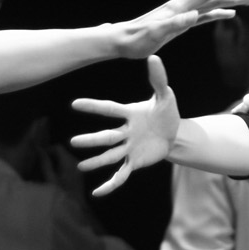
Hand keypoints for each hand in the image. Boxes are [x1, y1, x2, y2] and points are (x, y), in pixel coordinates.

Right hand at [40, 141, 85, 193]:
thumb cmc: (60, 194)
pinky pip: (68, 166)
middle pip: (61, 152)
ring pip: (64, 159)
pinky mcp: (78, 175)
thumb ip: (44, 162)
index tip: (37, 157)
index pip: (57, 147)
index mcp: (69, 162)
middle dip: (50, 156)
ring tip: (44, 171)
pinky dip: (59, 167)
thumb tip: (38, 148)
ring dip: (54, 162)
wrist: (74, 209)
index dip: (46, 150)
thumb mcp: (49, 178)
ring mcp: (78, 169)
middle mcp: (76, 162)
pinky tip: (53, 176)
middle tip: (39, 165)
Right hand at [71, 55, 180, 195]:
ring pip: (110, 155)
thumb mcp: (165, 96)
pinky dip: (110, 184)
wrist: (174, 133)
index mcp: (129, 114)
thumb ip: (159, 78)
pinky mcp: (134, 161)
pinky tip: (97, 193)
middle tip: (74, 142)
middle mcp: (125, 132)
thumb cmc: (166, 112)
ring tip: (81, 167)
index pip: (110, 109)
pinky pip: (121, 174)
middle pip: (107, 137)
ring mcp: (128, 148)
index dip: (94, 107)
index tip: (75, 104)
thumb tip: (154, 57)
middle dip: (92, 140)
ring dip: (96, 161)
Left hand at [116, 0, 248, 58]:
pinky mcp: (180, 22)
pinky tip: (227, 15)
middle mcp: (182, 7)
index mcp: (179, 7)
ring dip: (231, 3)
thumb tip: (194, 14)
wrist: (121, 41)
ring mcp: (182, 13)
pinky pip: (204, 16)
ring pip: (212, 5)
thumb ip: (174, 24)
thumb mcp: (155, 34)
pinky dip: (218, 13)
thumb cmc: (136, 40)